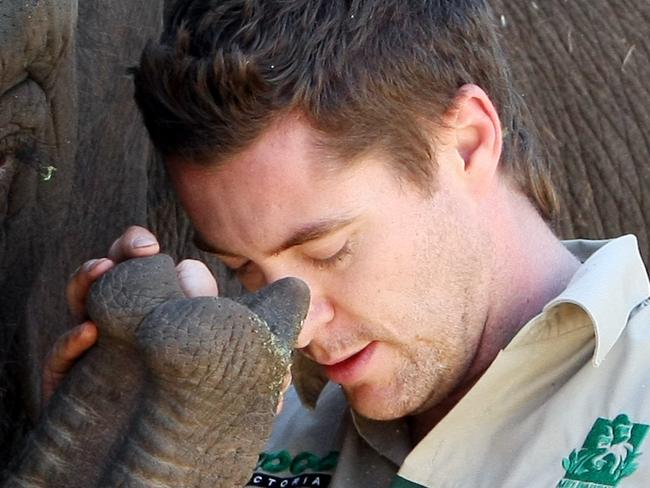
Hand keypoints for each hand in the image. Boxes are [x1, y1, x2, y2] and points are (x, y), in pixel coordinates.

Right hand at [41, 226, 219, 406]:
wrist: (170, 436)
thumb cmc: (188, 380)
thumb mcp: (200, 337)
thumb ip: (198, 302)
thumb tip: (187, 267)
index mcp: (144, 303)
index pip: (132, 264)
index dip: (133, 246)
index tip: (148, 245)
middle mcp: (114, 319)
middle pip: (102, 276)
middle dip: (115, 255)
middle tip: (135, 249)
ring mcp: (91, 348)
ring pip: (78, 307)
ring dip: (85, 283)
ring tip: (102, 270)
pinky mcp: (71, 383)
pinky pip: (61, 360)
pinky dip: (70, 343)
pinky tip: (90, 332)